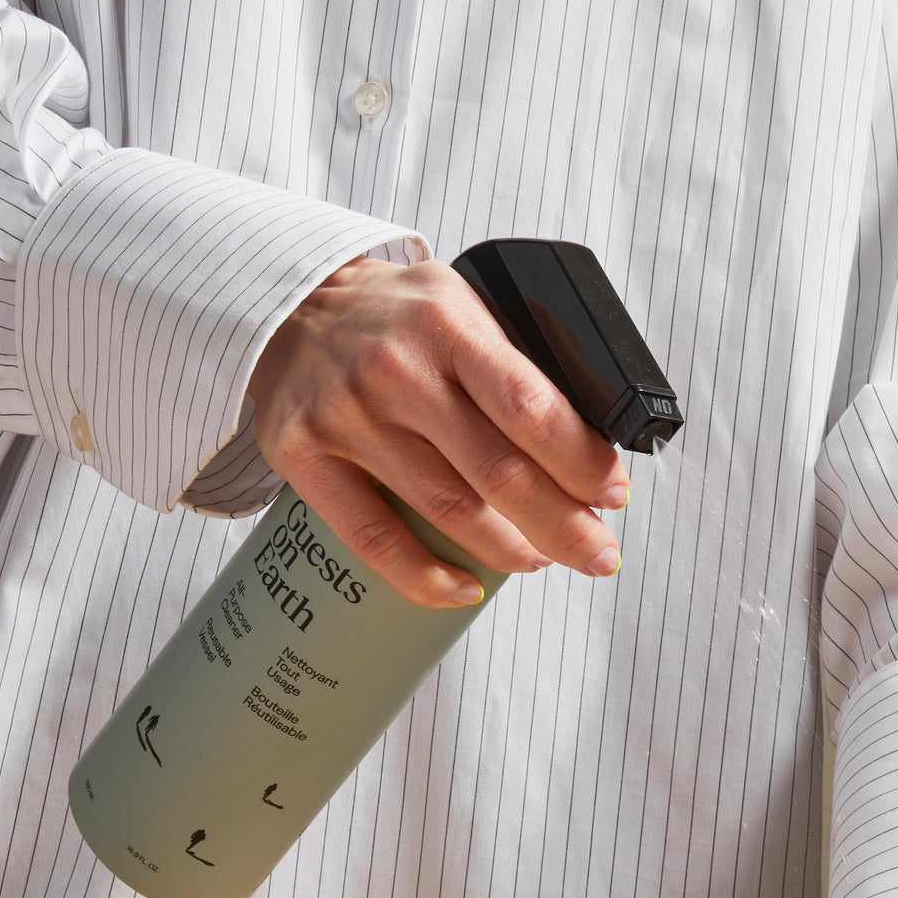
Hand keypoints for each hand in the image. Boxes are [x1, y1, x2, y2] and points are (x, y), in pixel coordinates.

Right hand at [247, 256, 630, 606]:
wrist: (286, 310)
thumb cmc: (395, 320)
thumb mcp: (460, 308)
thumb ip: (512, 363)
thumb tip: (587, 446)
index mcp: (447, 325)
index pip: (530, 409)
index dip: (580, 463)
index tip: (611, 494)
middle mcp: (396, 370)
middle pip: (498, 472)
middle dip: (563, 525)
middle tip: (597, 554)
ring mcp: (347, 418)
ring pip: (448, 511)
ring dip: (508, 550)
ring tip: (540, 559)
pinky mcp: (305, 459)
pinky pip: (375, 538)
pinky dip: (426, 576)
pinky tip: (465, 589)